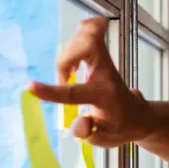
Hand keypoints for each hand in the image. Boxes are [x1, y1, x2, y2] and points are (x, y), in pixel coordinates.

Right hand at [29, 17, 152, 146]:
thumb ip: (89, 132)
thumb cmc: (118, 127)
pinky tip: (74, 58)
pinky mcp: (101, 53)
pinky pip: (90, 30)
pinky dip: (77, 37)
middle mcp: (107, 73)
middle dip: (65, 60)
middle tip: (65, 79)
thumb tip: (79, 125)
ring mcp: (105, 60)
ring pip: (85, 36)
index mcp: (105, 96)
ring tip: (71, 72)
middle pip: (88, 44)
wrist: (137, 115)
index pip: (75, 92)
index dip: (52, 91)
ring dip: (68, 53)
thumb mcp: (105, 138)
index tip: (31, 86)